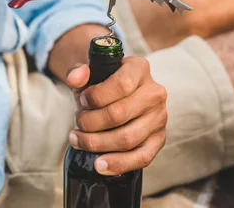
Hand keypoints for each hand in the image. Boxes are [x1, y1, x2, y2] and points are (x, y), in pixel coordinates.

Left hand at [65, 57, 167, 175]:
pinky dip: (118, 164)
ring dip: (97, 144)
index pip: (121, 84)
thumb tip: (74, 79)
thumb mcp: (89, 73)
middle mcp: (154, 92)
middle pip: (119, 114)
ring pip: (128, 139)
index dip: (96, 97)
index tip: (82, 100)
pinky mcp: (159, 139)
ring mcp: (159, 117)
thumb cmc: (103, 84)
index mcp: (140, 69)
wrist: (117, 95)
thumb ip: (78, 71)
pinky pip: (142, 157)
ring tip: (78, 141)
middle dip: (90, 122)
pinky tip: (99, 165)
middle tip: (78, 122)